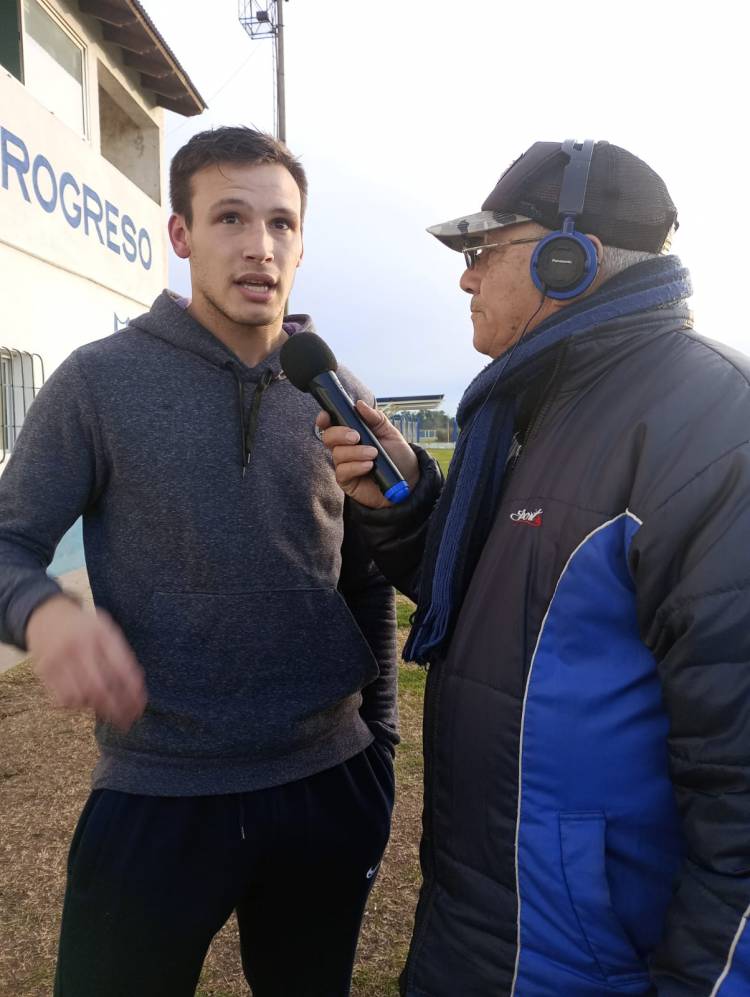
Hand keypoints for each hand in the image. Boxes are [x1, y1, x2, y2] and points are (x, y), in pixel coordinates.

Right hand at [27, 595, 146, 730]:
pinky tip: (88, 703)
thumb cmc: (85, 627)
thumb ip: (121, 653)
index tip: (141, 704)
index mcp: (99, 633)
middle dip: (117, 708)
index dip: (133, 690)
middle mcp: (78, 646)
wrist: (47, 615)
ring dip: (98, 709)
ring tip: (111, 712)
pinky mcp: (44, 672)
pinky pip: (63, 699)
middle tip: (129, 720)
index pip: (121, 668)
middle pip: (100, 687)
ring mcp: (58, 660)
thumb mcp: (106, 629)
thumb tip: (137, 685)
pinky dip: (78, 705)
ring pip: (81, 697)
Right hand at [316, 400, 418, 509]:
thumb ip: (375, 418)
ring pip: (337, 454)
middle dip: (340, 434)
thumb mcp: (390, 432)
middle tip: (357, 437)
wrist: (409, 479)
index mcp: (352, 433)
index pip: (331, 424)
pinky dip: (356, 466)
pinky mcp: (347, 481)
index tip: (326, 416)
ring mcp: (344, 465)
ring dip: (356, 452)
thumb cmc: (397, 455)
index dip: (325, 419)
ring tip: (373, 454)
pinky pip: (343, 471)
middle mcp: (345, 448)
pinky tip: (369, 466)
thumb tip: (359, 404)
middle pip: (328, 437)